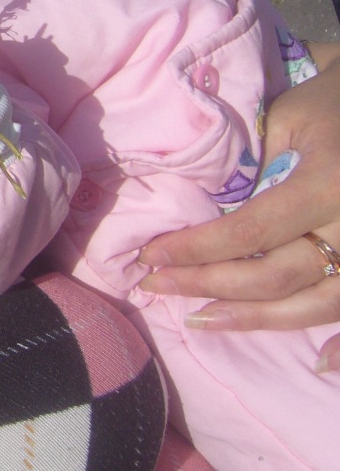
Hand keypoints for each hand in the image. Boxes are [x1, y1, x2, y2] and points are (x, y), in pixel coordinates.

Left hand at [138, 42, 339, 369]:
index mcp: (328, 185)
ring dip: (254, 319)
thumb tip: (201, 215)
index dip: (196, 251)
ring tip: (200, 320)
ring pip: (314, 306)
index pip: (250, 233)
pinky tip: (319, 364)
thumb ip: (253, 170)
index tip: (150, 257)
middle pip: (276, 278)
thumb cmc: (332, 105)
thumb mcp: (287, 121)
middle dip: (208, 286)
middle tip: (158, 287)